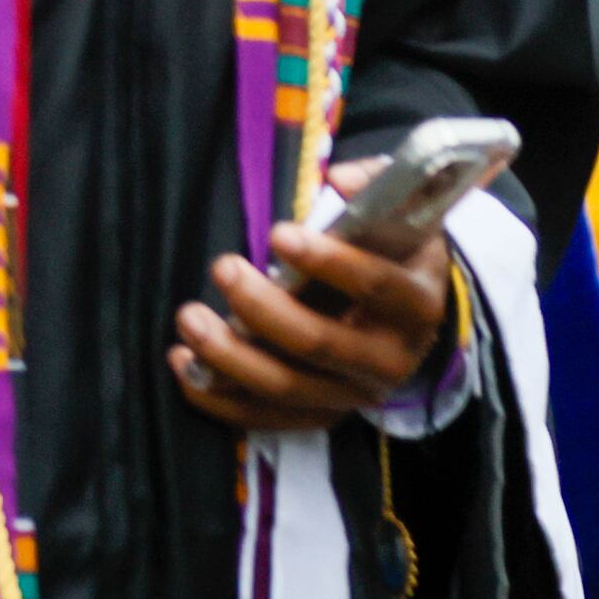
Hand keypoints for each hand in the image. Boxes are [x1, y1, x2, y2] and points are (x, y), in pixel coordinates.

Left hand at [170, 158, 452, 432]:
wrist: (405, 308)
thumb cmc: (389, 249)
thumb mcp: (397, 211)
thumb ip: (375, 187)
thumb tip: (342, 180)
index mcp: (417, 303)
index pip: (379, 288)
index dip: (331, 263)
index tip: (279, 234)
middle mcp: (392, 357)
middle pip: (323, 344)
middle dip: (264, 310)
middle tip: (222, 267)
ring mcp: (355, 392)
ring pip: (289, 387)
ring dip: (230, 358)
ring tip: (188, 318)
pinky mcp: (321, 412)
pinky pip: (267, 418)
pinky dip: (220, 398)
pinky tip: (181, 364)